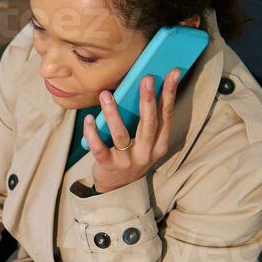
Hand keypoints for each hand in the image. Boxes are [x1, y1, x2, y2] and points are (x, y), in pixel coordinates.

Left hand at [84, 68, 177, 193]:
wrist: (117, 188)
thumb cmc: (132, 156)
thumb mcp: (146, 142)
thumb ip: (146, 121)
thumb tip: (144, 87)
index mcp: (159, 144)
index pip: (166, 116)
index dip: (170, 94)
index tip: (173, 73)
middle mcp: (146, 152)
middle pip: (149, 123)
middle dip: (148, 99)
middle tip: (146, 78)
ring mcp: (128, 160)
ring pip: (121, 134)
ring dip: (113, 113)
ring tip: (106, 94)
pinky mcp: (108, 165)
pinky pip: (99, 148)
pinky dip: (92, 133)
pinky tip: (88, 119)